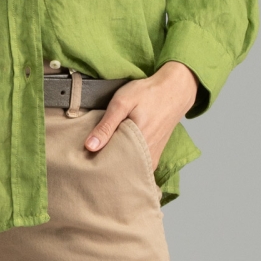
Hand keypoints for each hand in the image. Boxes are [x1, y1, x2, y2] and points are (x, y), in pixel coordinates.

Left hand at [84, 61, 198, 170]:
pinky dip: (126, 159)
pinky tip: (118, 149)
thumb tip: (90, 146)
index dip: (97, 162)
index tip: (86, 158)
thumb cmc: (148, 94)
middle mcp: (146, 158)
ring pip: (128, 168)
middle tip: (92, 156)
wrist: (174, 91)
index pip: (111, 165)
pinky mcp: (154, 157)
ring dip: (116, 162)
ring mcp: (152, 159)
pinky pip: (137, 165)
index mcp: (137, 145)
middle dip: (105, 164)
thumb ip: (106, 125)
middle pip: (119, 170)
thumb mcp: (122, 102)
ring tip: (104, 151)